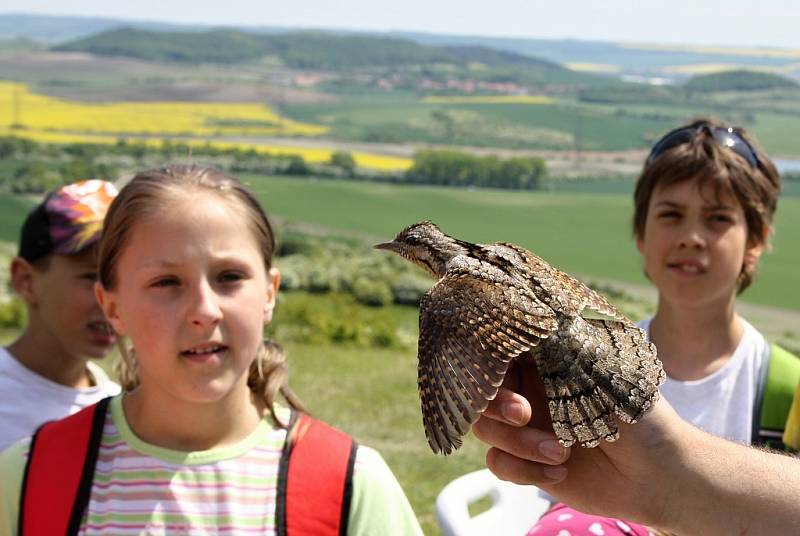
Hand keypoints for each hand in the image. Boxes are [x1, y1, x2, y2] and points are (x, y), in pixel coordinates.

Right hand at [473, 359, 683, 526]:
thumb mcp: (595, 366)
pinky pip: (498, 462)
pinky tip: (561, 470)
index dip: (487, 360)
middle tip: (524, 414)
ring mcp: (525, 424)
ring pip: (485, 428)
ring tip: (561, 452)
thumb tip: (515, 309)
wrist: (658, 472)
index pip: (494, 346)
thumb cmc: (635, 410)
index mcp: (543, 355)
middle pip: (480, 389)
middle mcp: (529, 386)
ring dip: (519, 443)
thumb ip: (553, 341)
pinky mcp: (526, 459)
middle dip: (497, 405)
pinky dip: (525, 469)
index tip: (502, 374)